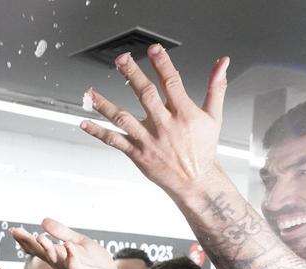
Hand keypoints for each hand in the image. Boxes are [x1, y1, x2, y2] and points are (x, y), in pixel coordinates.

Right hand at [11, 219, 122, 268]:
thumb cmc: (95, 263)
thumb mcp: (78, 241)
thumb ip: (61, 233)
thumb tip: (43, 221)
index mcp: (57, 255)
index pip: (38, 247)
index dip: (25, 240)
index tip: (14, 230)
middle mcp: (59, 263)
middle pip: (41, 253)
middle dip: (29, 243)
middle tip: (16, 232)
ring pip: (55, 259)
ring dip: (47, 248)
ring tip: (39, 236)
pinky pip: (74, 265)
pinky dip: (71, 255)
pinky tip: (68, 245)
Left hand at [81, 45, 229, 197]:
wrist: (196, 181)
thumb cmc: (204, 149)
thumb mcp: (214, 116)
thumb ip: (215, 87)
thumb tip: (222, 63)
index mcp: (184, 114)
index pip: (171, 82)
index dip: (162, 64)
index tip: (153, 49)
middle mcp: (165, 125)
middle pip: (145, 95)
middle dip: (131, 75)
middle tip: (120, 60)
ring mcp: (149, 140)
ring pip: (122, 118)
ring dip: (104, 104)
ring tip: (90, 92)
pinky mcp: (137, 154)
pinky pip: (114, 141)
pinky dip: (97, 132)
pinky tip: (84, 123)